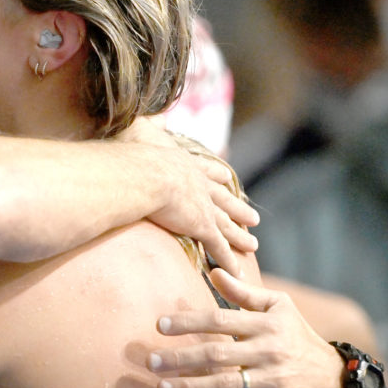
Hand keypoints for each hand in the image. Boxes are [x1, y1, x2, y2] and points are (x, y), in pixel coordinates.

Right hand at [118, 120, 258, 270]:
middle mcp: (199, 185)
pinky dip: (228, 259)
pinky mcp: (201, 226)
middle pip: (224, 200)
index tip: (227, 179)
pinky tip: (237, 270)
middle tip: (253, 217)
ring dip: (240, 237)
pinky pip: (218, 247)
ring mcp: (203, 206)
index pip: (207, 172)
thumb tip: (153, 117)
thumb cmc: (134, 154)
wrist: (142, 173)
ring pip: (227, 225)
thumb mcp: (142, 132)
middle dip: (238, 209)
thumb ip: (149, 125)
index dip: (217, 177)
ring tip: (253, 246)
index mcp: (185, 165)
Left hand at [147, 268, 343, 387]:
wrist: (335, 379)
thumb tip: (213, 271)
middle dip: (181, 358)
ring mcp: (273, 379)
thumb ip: (244, 292)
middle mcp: (269, 350)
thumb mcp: (279, 307)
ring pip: (226, 385)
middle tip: (151, 362)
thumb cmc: (298, 337)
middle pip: (218, 354)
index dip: (189, 322)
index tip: (159, 325)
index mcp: (266, 323)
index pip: (220, 320)